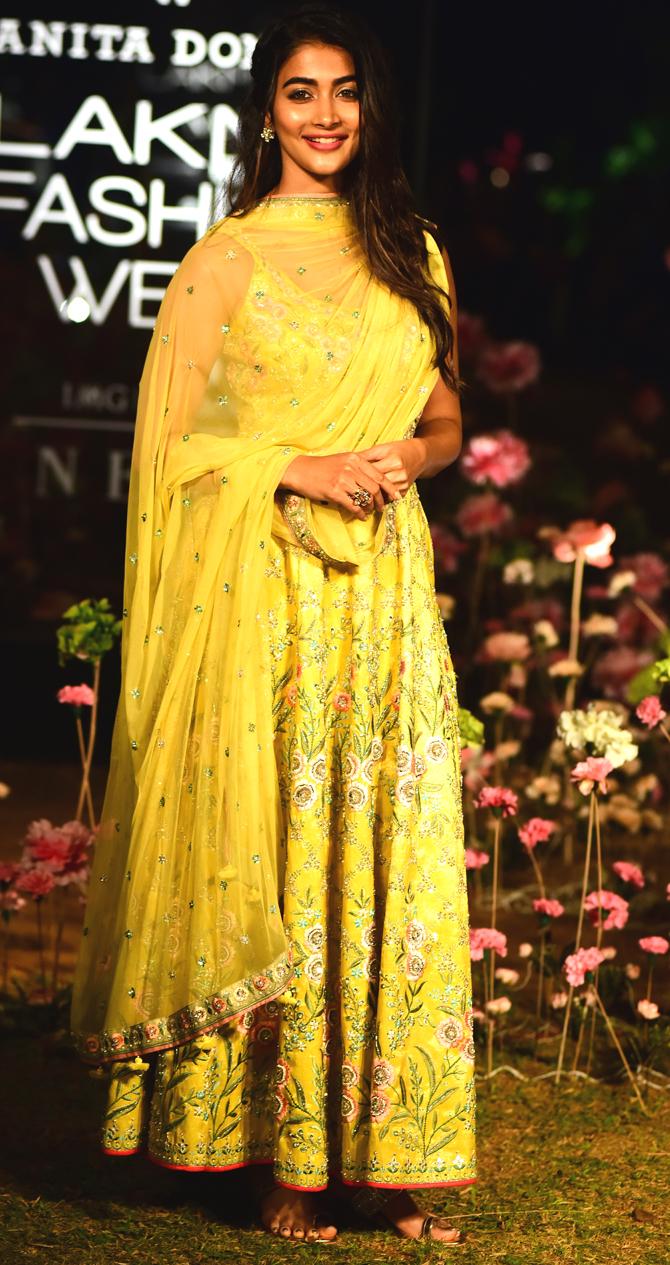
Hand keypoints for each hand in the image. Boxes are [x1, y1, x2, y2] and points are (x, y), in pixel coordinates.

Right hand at [278, 451, 400, 520]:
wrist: (299, 470)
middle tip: (381, 508)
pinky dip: (359, 513)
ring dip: (370, 507)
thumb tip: (374, 479)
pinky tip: (361, 516)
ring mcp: (342, 479)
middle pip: (375, 487)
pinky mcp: (334, 491)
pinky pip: (353, 505)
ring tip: (370, 512)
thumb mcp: (342, 460)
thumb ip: (358, 466)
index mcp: (355, 459)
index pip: (379, 474)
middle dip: (381, 500)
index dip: (390, 487)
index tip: (396, 496)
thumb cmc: (321, 467)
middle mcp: (351, 468)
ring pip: (365, 497)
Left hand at [356, 439, 426, 495]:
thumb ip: (367, 455)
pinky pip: (388, 498)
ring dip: (370, 495)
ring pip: (382, 494)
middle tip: (349, 489)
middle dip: (363, 487)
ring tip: (357, 495)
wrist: (419, 456)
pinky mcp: (405, 491)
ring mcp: (403, 484)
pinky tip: (369, 497)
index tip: (348, 477)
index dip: (359, 475)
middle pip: (377, 485)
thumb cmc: (399, 449)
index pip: (372, 471)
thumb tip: (349, 460)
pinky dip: (379, 498)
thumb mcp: (383, 448)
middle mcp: (400, 474)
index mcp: (394, 461)